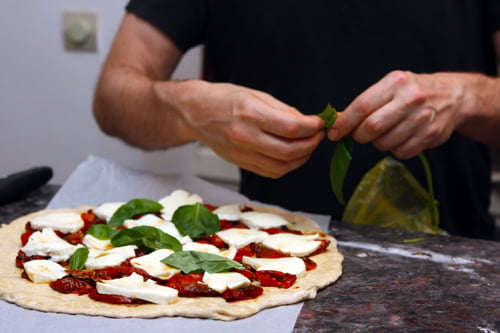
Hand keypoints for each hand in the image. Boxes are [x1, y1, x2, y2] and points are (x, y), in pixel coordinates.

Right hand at [161, 80, 324, 177]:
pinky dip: (287, 167)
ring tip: (307, 146)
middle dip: (310, 145)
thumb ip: (282, 110)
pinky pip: (270, 172)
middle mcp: (245, 137)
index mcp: (250, 114)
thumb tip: (306, 122)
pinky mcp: (240, 163)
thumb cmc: (222, 99)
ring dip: (301, 159)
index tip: (319, 123)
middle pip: (288, 151)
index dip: (312, 127)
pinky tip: (292, 156)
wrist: (195, 113)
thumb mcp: (255, 94)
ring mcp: (241, 153)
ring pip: (281, 167)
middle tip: (318, 136)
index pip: (290, 128)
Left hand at [327, 70, 469, 158]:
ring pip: (384, 143)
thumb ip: (365, 104)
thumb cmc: (412, 91)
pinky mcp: (431, 135)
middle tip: (360, 134)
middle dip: (360, 136)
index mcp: (395, 83)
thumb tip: (336, 122)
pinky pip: (401, 152)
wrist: (453, 96)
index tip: (333, 133)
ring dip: (378, 143)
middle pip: (372, 128)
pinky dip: (395, 149)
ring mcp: (423, 118)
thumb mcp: (389, 87)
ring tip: (387, 131)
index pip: (362, 106)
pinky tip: (402, 137)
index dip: (344, 123)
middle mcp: (411, 99)